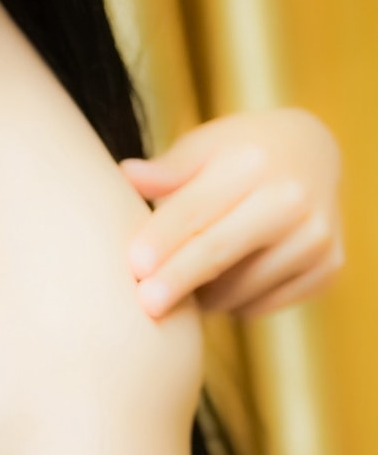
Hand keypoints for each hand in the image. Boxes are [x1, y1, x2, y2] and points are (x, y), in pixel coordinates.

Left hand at [119, 108, 343, 319]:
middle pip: (219, 252)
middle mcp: (292, 199)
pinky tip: (232, 280)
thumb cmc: (240, 155)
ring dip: (204, 295)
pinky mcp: (328, 267)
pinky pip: (260, 305)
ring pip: (237, 289)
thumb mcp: (205, 148)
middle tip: (147, 306)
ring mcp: (316, 236)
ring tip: (191, 279)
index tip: (134, 267)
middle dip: (178, 280)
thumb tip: (126, 175)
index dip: (163, 240)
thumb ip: (168, 170)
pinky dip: (235, 303)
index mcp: (253, 162)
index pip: (197, 210)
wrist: (313, 156)